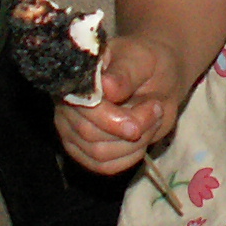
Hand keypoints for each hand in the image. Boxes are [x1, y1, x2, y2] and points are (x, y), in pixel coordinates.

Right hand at [52, 30, 191, 175]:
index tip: (137, 123)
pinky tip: (143, 136)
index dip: (110, 119)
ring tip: (151, 118)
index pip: (82, 107)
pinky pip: (105, 166)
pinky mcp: (85, 151)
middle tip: (155, 108)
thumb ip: (124, 73)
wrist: (158, 75)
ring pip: (99, 155)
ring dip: (134, 143)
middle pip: (90, 135)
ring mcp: (73, 131)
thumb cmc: (146, 62)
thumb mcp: (141, 59)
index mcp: (75, 79)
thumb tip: (106, 86)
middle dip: (131, 127)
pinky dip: (130, 156)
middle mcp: (67, 106)